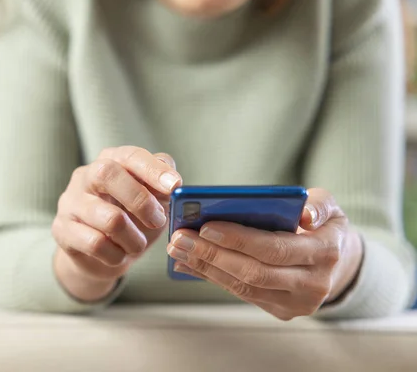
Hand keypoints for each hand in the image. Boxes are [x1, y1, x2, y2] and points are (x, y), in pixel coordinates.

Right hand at [53, 146, 181, 301]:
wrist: (99, 256)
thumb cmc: (130, 221)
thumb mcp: (152, 201)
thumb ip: (162, 187)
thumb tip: (173, 183)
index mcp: (110, 161)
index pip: (130, 156)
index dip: (153, 169)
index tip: (174, 185)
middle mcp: (85, 176)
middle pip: (107, 173)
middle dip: (140, 200)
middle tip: (158, 221)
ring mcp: (70, 202)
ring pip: (107, 217)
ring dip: (133, 238)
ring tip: (138, 245)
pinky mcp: (61, 229)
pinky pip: (95, 243)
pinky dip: (115, 254)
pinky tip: (118, 255)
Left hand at [167, 188, 363, 319]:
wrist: (338, 262)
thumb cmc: (323, 225)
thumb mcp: (329, 206)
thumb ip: (318, 205)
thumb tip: (304, 215)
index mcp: (326, 252)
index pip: (275, 248)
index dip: (239, 239)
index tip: (206, 226)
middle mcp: (314, 283)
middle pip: (254, 272)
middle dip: (212, 254)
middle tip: (179, 238)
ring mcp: (296, 302)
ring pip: (243, 287)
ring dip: (205, 267)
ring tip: (178, 249)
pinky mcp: (280, 310)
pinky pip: (241, 294)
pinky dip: (212, 277)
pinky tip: (188, 263)